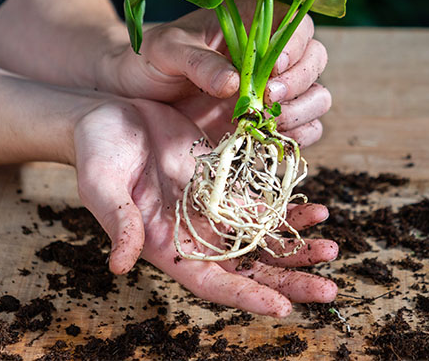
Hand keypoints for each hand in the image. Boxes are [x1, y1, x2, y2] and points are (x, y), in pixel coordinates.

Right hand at [74, 100, 337, 316]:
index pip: (211, 281)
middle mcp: (195, 232)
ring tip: (330, 245)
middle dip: (287, 280)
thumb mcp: (102, 185)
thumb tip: (121, 265)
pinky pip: (262, 200)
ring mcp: (213, 207)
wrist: (110, 118)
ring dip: (297, 244)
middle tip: (329, 291)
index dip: (245, 296)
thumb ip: (120, 222)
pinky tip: (315, 208)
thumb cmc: (97, 153)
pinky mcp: (224, 180)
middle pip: (248, 267)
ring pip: (262, 236)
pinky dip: (288, 208)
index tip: (282, 309)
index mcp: (167, 244)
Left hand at [100, 0, 330, 146]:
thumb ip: (198, 62)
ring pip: (316, 94)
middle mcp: (268, 53)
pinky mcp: (266, 118)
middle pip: (314, 59)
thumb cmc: (149, 59)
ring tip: (270, 120)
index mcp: (250, 21)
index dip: (296, 44)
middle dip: (299, 81)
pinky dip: (299, 134)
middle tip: (268, 97)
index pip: (296, 24)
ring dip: (303, 109)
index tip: (276, 66)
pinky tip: (274, 137)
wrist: (134, 91)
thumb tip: (234, 83)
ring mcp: (271, 87)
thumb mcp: (166, 51)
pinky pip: (303, 126)